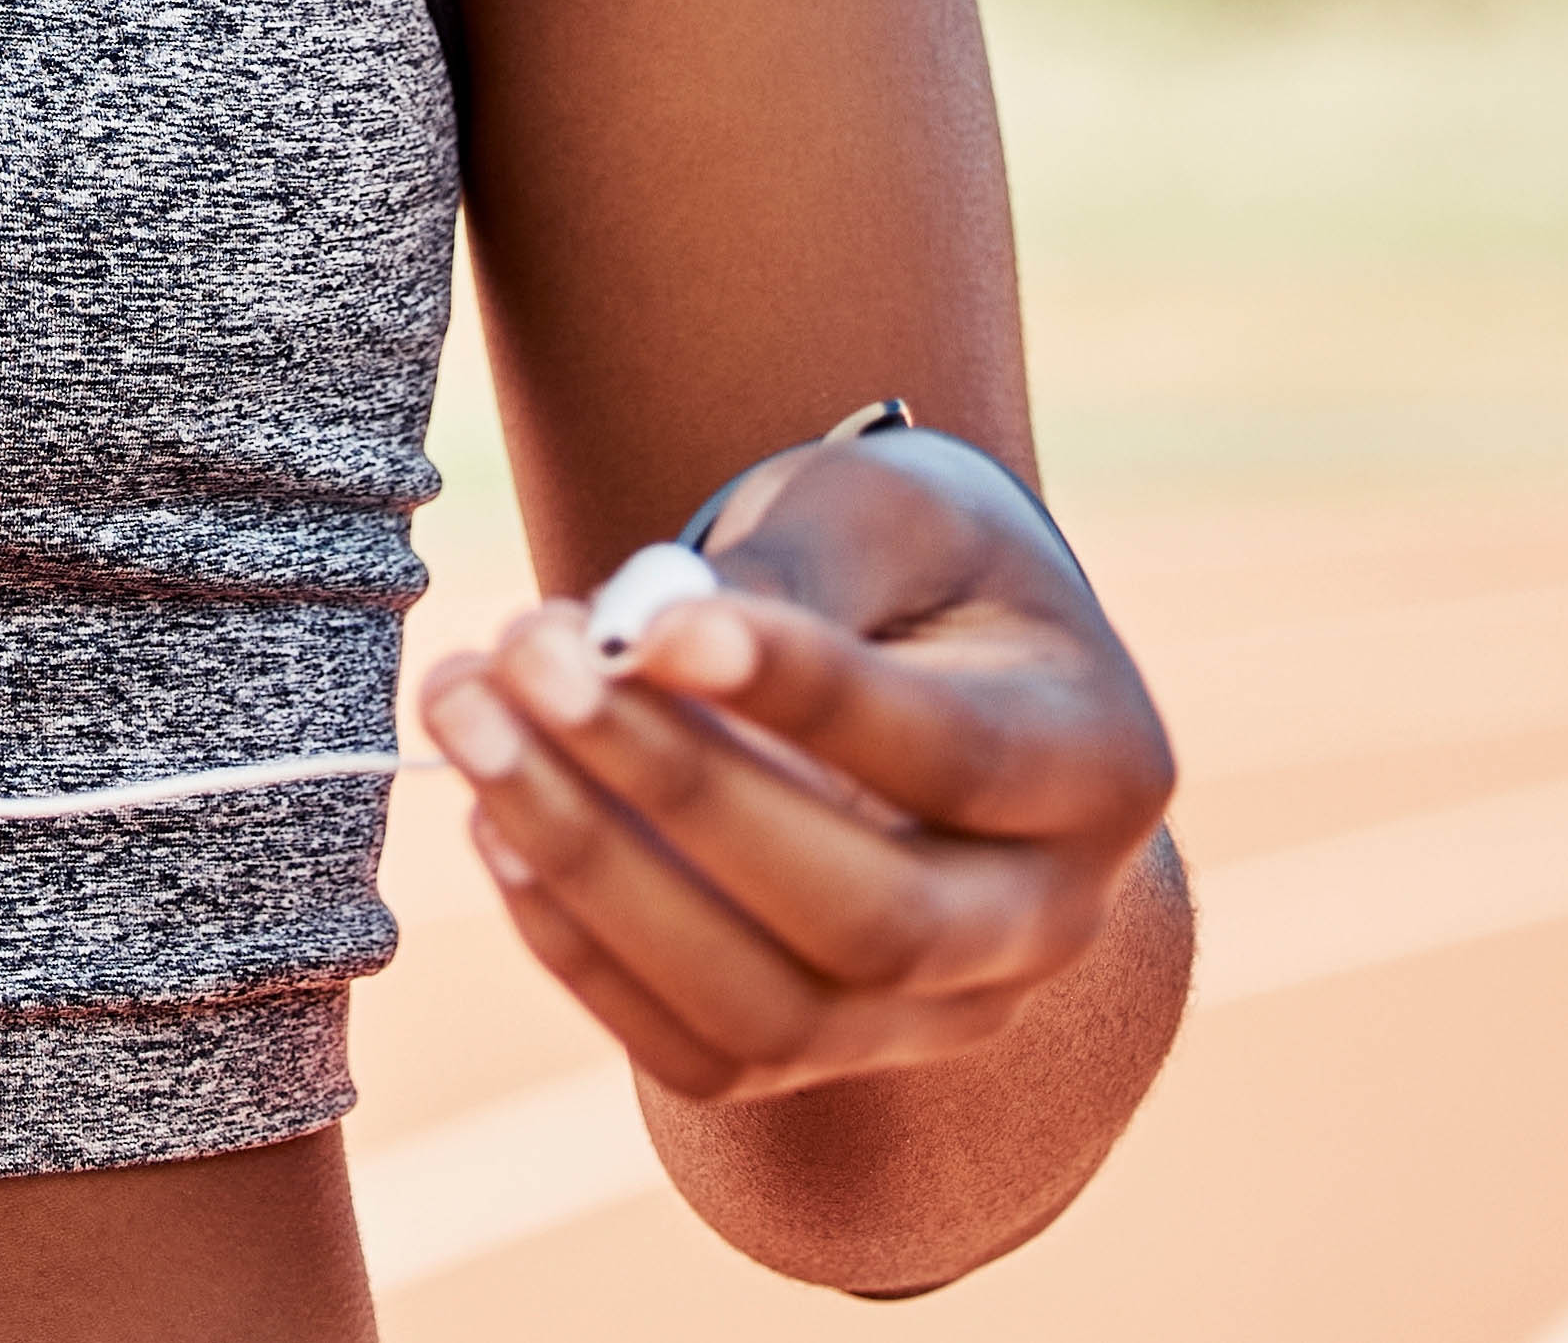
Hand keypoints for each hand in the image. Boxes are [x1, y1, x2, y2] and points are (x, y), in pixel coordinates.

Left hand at [417, 419, 1179, 1101]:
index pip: (952, 756)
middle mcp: (1045, 921)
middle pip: (870, 917)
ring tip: (470, 723)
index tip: (651, 624)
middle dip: (674, 794)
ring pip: (771, 1014)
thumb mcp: (882, 512)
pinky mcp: (830, 1054)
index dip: (803, 698)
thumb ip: (797, 572)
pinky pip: (702, 1055)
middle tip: (527, 663)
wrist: (919, 648)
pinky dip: (582, 951)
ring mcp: (940, 1015)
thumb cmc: (906, 560)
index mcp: (1098, 762)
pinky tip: (495, 823)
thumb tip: (650, 647)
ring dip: (595, 874)